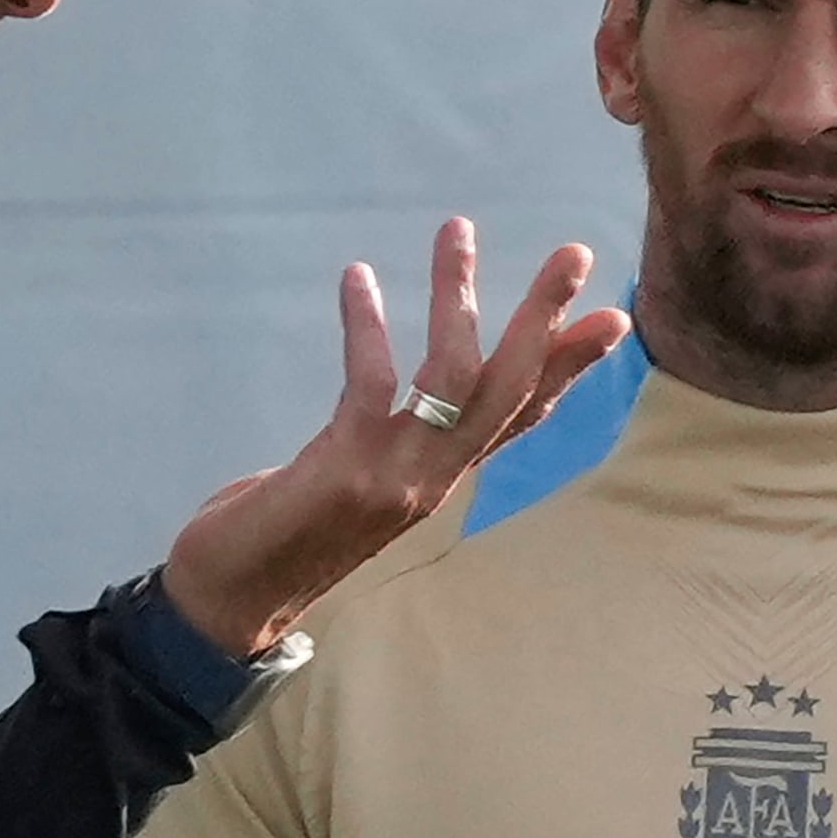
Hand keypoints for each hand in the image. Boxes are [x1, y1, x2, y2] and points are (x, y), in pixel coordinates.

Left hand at [161, 221, 627, 659]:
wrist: (226, 606)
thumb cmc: (277, 541)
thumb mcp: (348, 482)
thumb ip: (377, 442)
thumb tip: (382, 397)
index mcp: (437, 480)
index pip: (518, 418)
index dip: (567, 368)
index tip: (610, 318)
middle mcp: (432, 480)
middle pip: (510, 390)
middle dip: (546, 320)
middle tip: (576, 253)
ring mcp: (396, 478)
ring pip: (454, 376)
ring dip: (459, 297)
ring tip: (457, 230)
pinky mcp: (348, 470)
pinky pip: (373, 383)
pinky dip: (367, 326)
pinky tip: (359, 279)